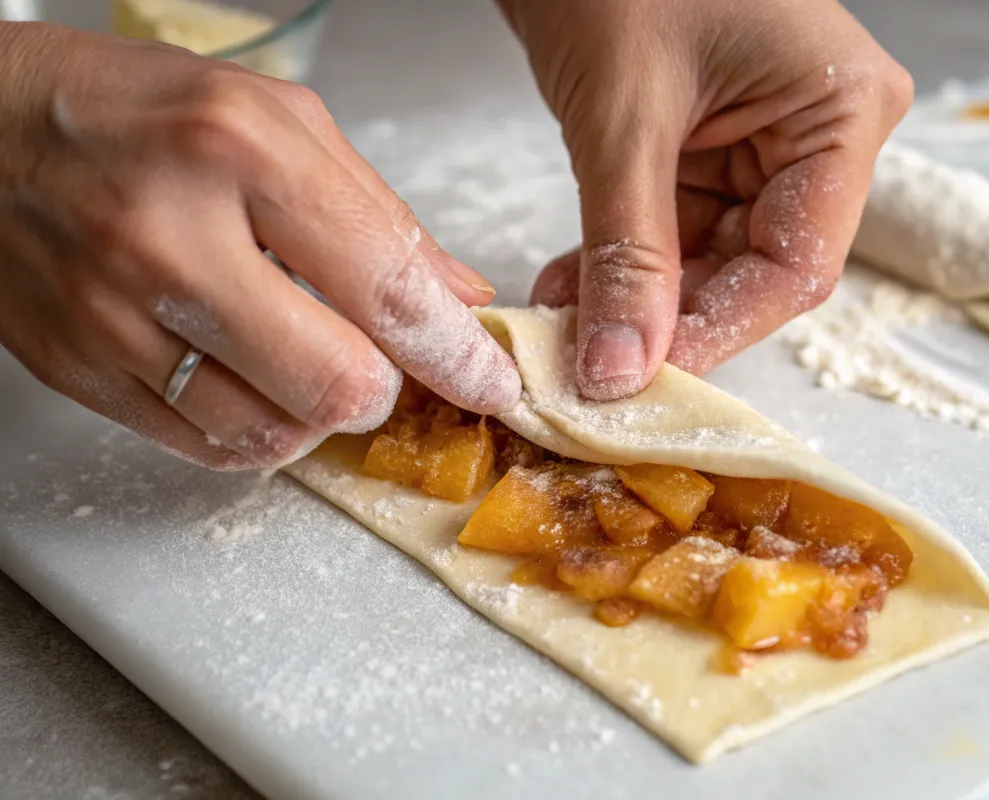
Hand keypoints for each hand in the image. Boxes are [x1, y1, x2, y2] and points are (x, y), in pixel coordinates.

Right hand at [0, 23, 519, 469]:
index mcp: (239, 151)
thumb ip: (378, 211)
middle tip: (376, 359)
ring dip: (317, 413)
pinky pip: (207, 448)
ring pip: (274, 435)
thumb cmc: (134, 112)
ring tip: (303, 359)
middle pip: (336, 386)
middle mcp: (171, 239)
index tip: (488, 383)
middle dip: (383, 389)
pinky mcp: (81, 373)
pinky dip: (256, 428)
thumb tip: (457, 296)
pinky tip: (252, 377)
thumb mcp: (275, 118)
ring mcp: (115, 317)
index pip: (385, 287)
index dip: (456, 353)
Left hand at [502, 0, 911, 397]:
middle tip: (594, 362)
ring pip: (706, 257)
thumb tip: (622, 368)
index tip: (644, 376)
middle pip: (753, 268)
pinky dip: (620, 259)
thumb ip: (627, 249)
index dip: (720, 331)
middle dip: (666, 317)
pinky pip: (672, 225)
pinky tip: (571, 287)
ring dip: (634, 295)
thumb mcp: (623, 118)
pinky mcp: (707, 141)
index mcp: (839, 110)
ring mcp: (761, 138)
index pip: (798, 263)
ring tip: (566, 323)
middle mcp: (814, 131)